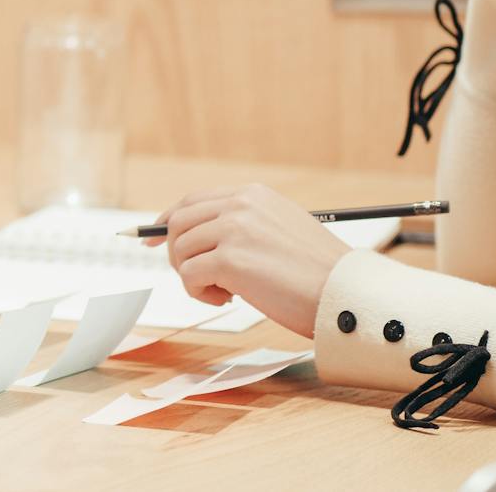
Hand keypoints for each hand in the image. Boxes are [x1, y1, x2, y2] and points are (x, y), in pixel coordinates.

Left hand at [143, 184, 351, 336]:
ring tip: (223, 292)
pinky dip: (199, 293)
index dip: (166, 222)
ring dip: (192, 277)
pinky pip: (188, 276)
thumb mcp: (277, 230)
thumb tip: (192, 237)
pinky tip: (226, 300)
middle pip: (177, 224)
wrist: (345, 295)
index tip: (150, 241)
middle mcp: (240, 205)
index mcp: (251, 195)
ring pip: (179, 251)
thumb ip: (240, 225)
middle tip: (200, 279)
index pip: (191, 202)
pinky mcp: (229, 259)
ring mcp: (233, 230)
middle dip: (177, 255)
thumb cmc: (315, 273)